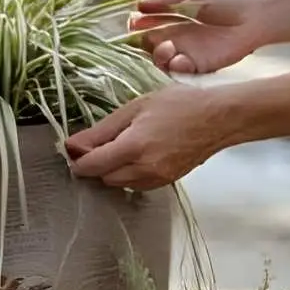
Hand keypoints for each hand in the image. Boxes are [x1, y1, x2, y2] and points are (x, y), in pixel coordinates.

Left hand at [65, 84, 229, 190]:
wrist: (218, 118)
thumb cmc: (179, 104)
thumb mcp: (135, 108)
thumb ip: (101, 130)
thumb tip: (71, 144)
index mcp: (134, 147)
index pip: (91, 166)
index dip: (77, 159)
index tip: (74, 148)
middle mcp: (144, 169)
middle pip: (103, 178)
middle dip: (96, 163)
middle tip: (102, 141)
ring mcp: (157, 179)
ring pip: (119, 184)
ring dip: (113, 170)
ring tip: (124, 145)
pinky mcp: (166, 183)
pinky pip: (136, 185)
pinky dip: (130, 174)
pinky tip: (139, 154)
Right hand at [131, 0, 260, 73]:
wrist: (251, 14)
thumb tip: (140, 5)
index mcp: (169, 18)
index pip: (143, 24)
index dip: (136, 24)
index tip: (136, 20)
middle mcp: (173, 36)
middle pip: (145, 45)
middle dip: (141, 41)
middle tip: (146, 34)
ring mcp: (184, 52)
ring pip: (158, 61)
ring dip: (157, 56)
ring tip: (167, 46)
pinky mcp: (198, 66)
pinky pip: (178, 72)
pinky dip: (175, 67)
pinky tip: (179, 58)